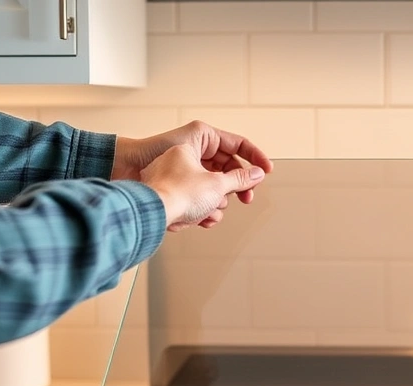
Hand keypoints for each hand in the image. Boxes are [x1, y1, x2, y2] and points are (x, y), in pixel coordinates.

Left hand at [111, 120, 272, 204]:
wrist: (145, 210)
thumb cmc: (173, 189)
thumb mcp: (216, 183)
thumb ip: (241, 178)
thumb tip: (256, 174)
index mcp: (199, 138)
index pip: (236, 144)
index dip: (255, 158)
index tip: (267, 171)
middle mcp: (190, 150)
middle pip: (225, 168)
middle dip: (233, 188)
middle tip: (245, 198)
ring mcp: (181, 169)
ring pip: (212, 186)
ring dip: (216, 203)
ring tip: (209, 212)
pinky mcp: (174, 188)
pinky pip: (197, 197)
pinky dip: (202, 210)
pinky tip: (200, 219)